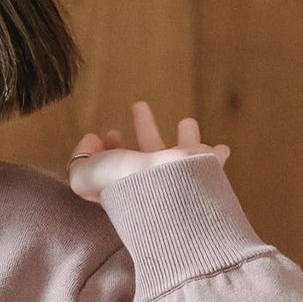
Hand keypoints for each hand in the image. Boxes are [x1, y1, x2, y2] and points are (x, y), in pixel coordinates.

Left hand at [68, 101, 229, 202]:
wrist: (167, 197)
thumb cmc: (125, 186)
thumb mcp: (87, 175)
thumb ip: (79, 160)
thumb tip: (91, 141)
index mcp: (126, 186)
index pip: (117, 166)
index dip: (110, 148)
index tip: (110, 132)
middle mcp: (154, 183)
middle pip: (149, 153)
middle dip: (144, 129)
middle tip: (139, 105)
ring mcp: (180, 179)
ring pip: (182, 156)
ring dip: (186, 137)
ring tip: (188, 121)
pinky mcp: (204, 175)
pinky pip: (212, 164)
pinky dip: (217, 155)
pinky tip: (223, 149)